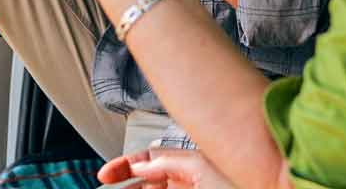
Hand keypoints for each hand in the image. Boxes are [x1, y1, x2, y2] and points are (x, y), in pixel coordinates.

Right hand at [98, 149, 233, 188]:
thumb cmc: (241, 183)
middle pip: (147, 181)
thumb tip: (140, 163)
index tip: (105, 176)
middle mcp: (187, 181)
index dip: (125, 165)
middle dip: (126, 186)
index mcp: (189, 164)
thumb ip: (167, 163)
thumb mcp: (200, 168)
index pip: (149, 159)